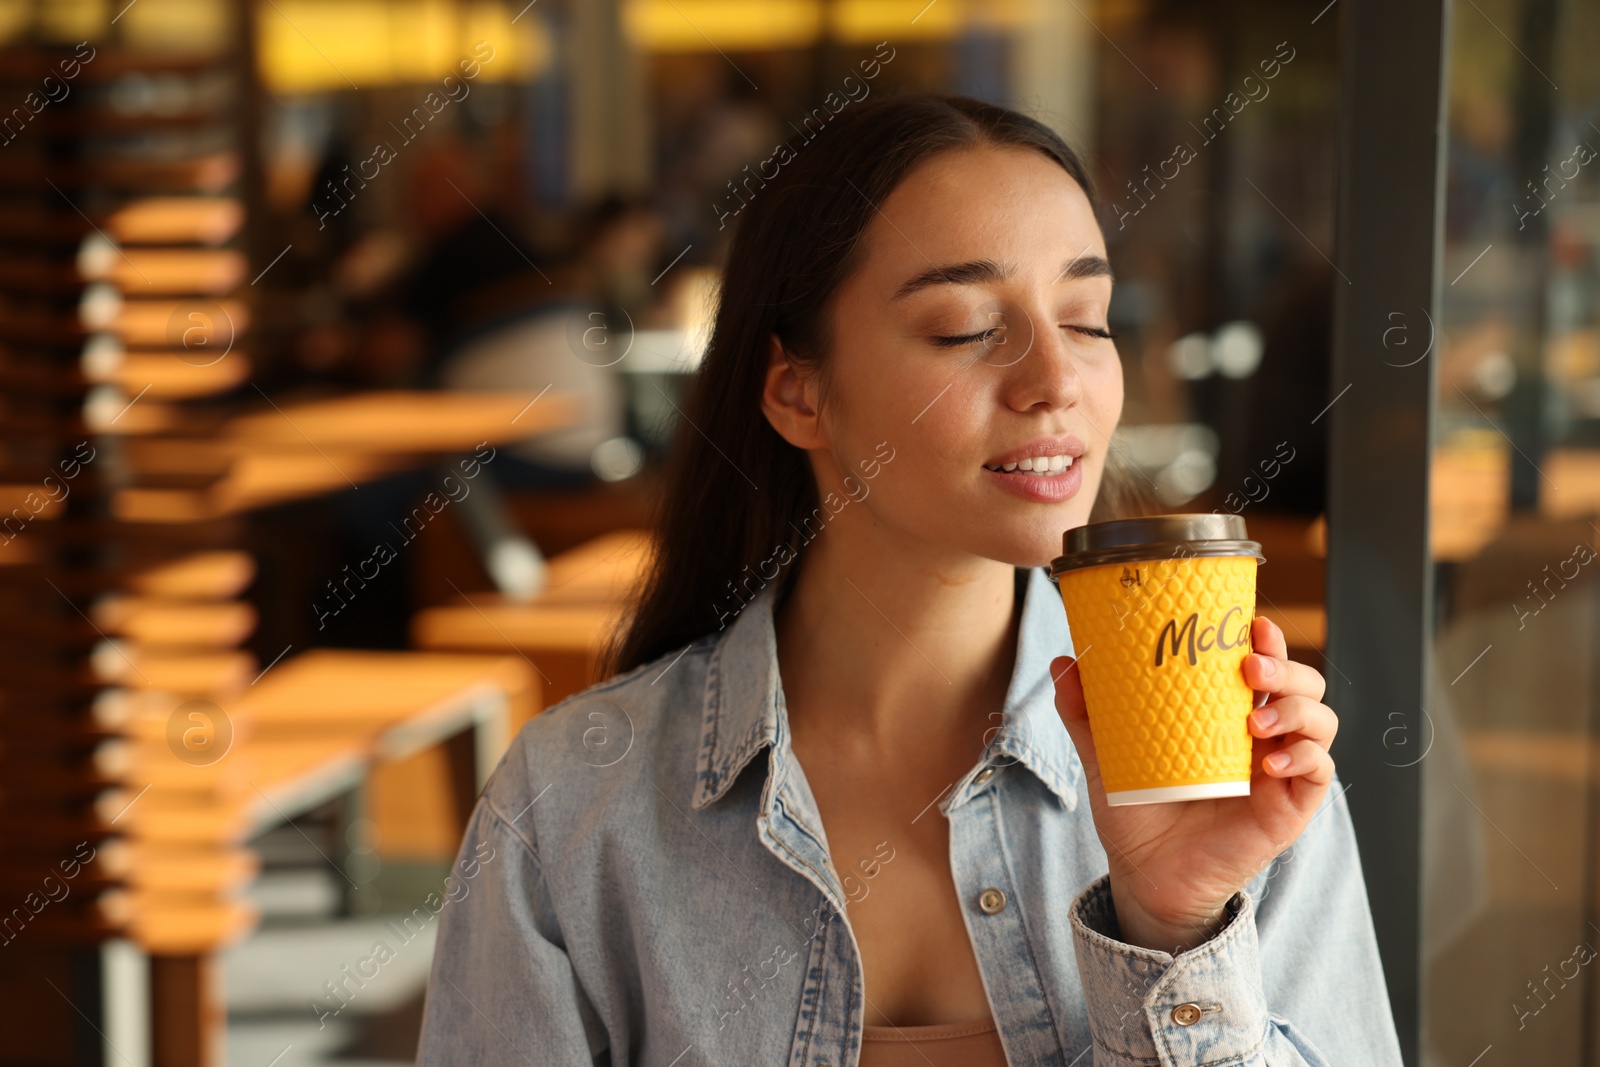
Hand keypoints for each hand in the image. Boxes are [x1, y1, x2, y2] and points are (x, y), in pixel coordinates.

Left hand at [1052, 615, 1336, 954]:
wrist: (1143, 874)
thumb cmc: (1135, 810)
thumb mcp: (1105, 755)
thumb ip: (1085, 711)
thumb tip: (1063, 662)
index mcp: (1226, 713)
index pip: (1264, 663)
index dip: (1268, 639)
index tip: (1251, 623)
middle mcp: (1262, 735)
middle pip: (1304, 684)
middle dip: (1286, 665)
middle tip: (1249, 667)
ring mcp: (1280, 771)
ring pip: (1321, 722)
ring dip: (1296, 709)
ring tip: (1256, 718)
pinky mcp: (1289, 809)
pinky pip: (1318, 774)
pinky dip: (1302, 759)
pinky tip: (1267, 764)